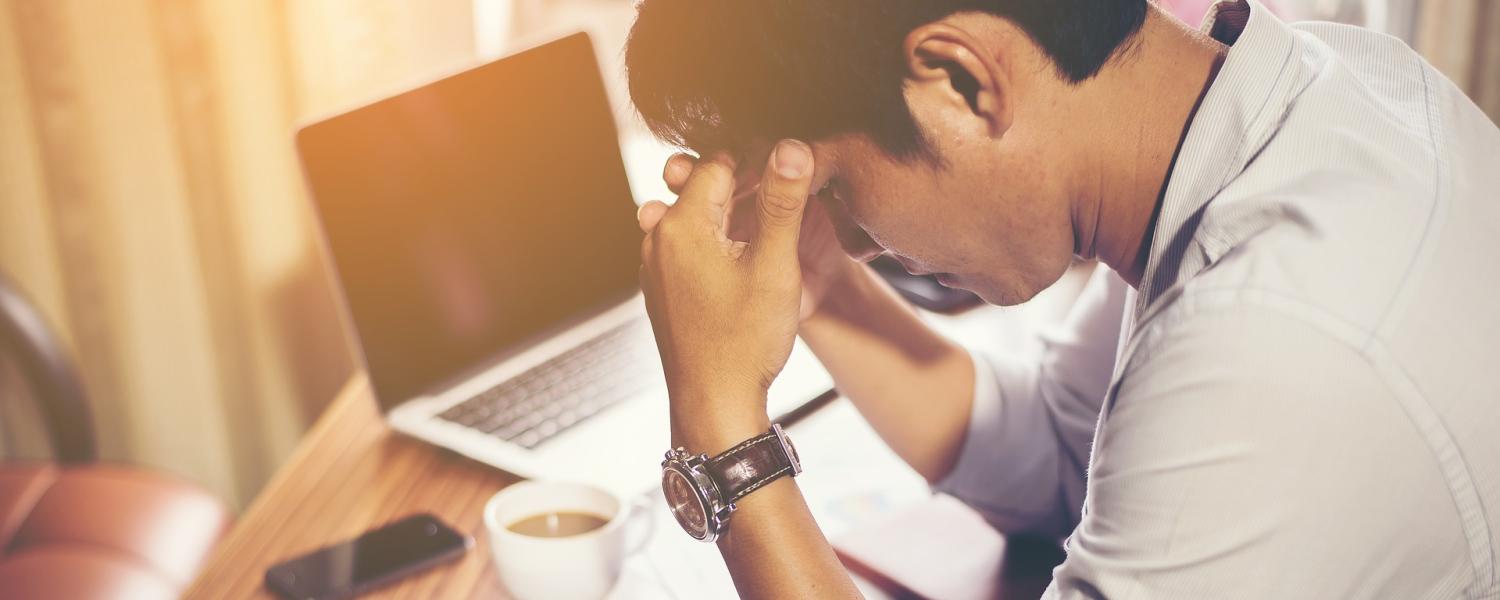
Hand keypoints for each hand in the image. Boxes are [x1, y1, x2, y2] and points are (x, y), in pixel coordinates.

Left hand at [646, 151, 853, 322]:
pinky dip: (716, 243)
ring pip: (697, 218)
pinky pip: (689, 247)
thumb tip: (792, 146)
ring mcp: (656, 266)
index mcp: (682, 225)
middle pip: (704, 189)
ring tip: (770, 228)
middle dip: (744, 186)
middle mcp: (658, 239)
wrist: (714, 404)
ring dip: (731, 216)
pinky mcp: (663, 289)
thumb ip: (782, 202)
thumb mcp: (774, 266)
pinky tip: (745, 259)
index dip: (759, 162)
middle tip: (785, 196)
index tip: (790, 172)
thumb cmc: (745, 341)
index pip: (720, 163)